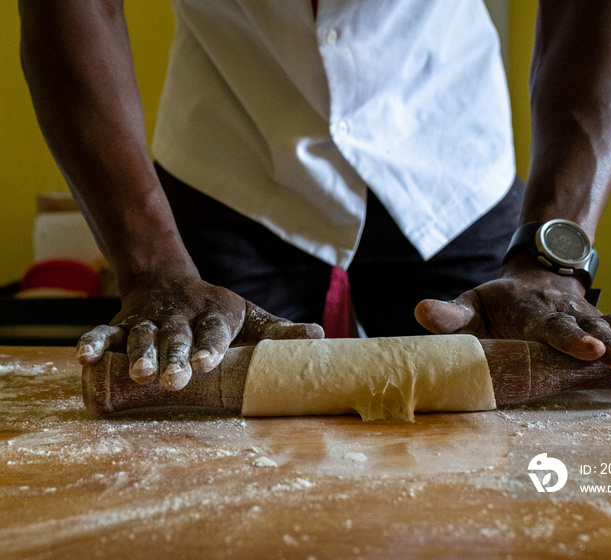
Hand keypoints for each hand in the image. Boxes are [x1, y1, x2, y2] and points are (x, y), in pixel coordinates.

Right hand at [76, 273, 322, 389]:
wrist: (170, 281)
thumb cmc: (217, 310)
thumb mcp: (249, 316)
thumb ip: (278, 332)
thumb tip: (321, 337)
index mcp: (215, 314)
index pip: (213, 331)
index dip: (209, 347)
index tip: (204, 364)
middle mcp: (181, 316)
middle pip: (176, 336)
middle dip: (174, 356)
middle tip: (172, 379)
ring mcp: (150, 320)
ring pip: (142, 336)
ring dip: (139, 353)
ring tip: (138, 373)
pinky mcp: (124, 323)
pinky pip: (107, 332)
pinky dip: (95, 343)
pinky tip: (85, 358)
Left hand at [415, 255, 610, 375]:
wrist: (534, 274)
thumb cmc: (498, 301)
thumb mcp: (471, 303)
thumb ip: (450, 314)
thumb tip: (419, 312)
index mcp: (532, 310)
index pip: (551, 325)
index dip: (569, 337)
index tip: (587, 348)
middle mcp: (567, 313)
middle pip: (593, 328)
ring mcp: (591, 317)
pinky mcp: (607, 324)